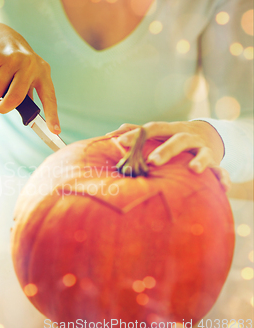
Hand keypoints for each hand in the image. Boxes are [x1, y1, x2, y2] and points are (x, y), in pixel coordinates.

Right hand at [0, 20, 59, 133]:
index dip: (52, 115)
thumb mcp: (28, 73)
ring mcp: (12, 59)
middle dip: (4, 107)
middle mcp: (30, 64)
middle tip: (0, 107)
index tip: (55, 131)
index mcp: (42, 72)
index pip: (49, 97)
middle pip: (16, 98)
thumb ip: (28, 93)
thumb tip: (28, 117)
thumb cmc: (15, 61)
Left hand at [106, 121, 230, 191]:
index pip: (152, 128)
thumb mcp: (158, 134)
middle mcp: (187, 136)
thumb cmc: (172, 138)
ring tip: (193, 169)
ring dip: (199, 160)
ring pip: (203, 152)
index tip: (120, 142)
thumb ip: (139, 134)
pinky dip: (223, 178)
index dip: (136, 134)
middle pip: (177, 139)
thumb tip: (115, 131)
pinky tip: (222, 187)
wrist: (206, 137)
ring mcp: (202, 149)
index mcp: (169, 130)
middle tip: (152, 162)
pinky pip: (221, 170)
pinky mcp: (215, 162)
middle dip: (166, 150)